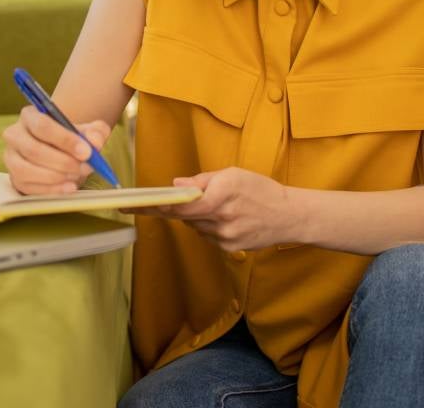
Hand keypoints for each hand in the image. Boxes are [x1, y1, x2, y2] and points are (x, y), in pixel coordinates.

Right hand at [2, 105, 110, 194]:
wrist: (63, 152)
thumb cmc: (72, 138)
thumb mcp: (88, 131)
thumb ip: (96, 132)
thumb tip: (94, 141)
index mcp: (30, 116)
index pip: (42, 125)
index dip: (65, 140)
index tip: (86, 152)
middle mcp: (15, 135)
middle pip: (33, 150)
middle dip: (63, 161)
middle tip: (85, 167)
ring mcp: (11, 158)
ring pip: (26, 170)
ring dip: (56, 176)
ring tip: (77, 175)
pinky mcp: (15, 178)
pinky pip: (29, 187)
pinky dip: (52, 189)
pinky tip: (69, 187)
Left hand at [123, 167, 299, 251]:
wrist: (289, 216)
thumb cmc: (261, 190)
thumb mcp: (233, 174)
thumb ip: (203, 180)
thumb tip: (177, 183)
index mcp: (221, 195)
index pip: (180, 202)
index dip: (156, 204)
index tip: (134, 206)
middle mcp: (221, 218)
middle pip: (185, 215)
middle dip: (178, 207)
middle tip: (171, 200)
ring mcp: (224, 237)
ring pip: (196, 226)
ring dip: (198, 217)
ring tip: (220, 207)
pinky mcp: (229, 249)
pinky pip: (208, 236)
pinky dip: (210, 227)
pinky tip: (228, 220)